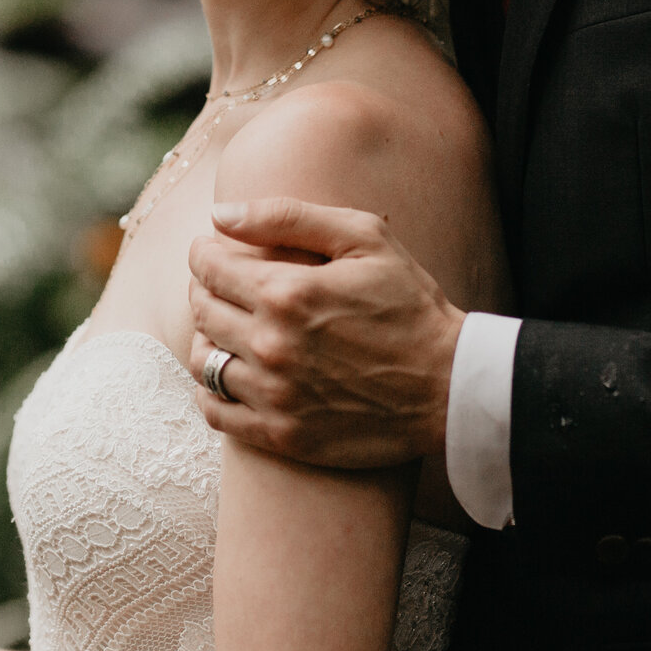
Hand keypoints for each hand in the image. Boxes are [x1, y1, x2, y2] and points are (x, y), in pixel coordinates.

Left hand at [187, 198, 464, 467]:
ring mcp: (274, 395)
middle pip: (201, 311)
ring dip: (206, 339)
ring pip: (203, 362)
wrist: (449, 385)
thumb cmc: (410, 304)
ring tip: (227, 328)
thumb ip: (288, 218)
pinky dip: (211, 390)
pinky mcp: (282, 434)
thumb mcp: (363, 238)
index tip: (212, 251)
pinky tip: (231, 375)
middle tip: (223, 285)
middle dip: (204, 289)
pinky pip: (216, 412)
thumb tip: (221, 216)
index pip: (209, 268)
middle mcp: (271, 345)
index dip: (204, 253)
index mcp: (287, 293)